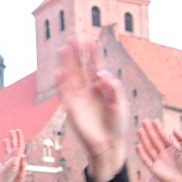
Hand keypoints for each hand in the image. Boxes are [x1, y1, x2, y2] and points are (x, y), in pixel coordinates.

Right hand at [0, 129, 26, 181]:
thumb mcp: (19, 176)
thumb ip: (22, 166)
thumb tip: (24, 155)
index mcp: (17, 161)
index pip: (18, 147)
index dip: (18, 138)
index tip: (17, 130)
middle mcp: (13, 162)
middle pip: (13, 148)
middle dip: (13, 139)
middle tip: (11, 130)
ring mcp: (7, 167)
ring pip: (6, 154)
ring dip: (6, 146)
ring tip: (5, 139)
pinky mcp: (2, 172)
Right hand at [56, 39, 127, 181]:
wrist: (109, 145)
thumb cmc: (117, 125)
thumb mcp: (120, 103)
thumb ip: (113, 87)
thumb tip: (100, 73)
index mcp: (102, 87)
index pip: (96, 66)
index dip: (93, 54)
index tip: (92, 39)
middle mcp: (89, 90)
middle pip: (81, 67)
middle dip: (78, 53)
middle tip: (74, 37)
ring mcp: (79, 99)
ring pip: (72, 77)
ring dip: (68, 63)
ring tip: (65, 48)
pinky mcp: (72, 109)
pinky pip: (65, 93)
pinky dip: (62, 82)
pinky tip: (60, 71)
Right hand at [136, 119, 181, 181]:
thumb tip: (172, 129)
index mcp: (172, 149)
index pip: (163, 136)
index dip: (159, 128)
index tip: (154, 120)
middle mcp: (163, 154)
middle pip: (154, 140)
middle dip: (149, 131)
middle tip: (144, 121)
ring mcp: (158, 161)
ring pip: (149, 148)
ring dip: (144, 139)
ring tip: (139, 130)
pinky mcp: (154, 169)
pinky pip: (146, 160)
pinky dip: (141, 153)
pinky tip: (138, 145)